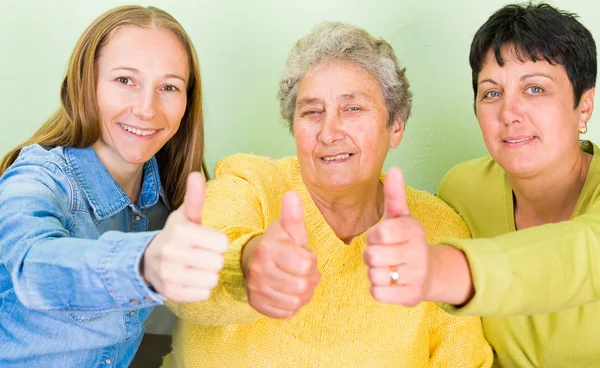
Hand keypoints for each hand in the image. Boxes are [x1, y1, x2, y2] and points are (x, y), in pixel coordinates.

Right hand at [142, 172, 228, 301]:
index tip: (205, 241)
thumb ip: (195, 198)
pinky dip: (200, 289)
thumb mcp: (186, 216)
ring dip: (208, 275)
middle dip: (213, 259)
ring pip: (212, 280)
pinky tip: (189, 279)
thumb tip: (196, 174)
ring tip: (195, 267)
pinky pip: (203, 294)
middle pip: (218, 262)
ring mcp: (168, 274)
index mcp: (179, 231)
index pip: (222, 243)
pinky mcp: (169, 293)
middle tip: (200, 255)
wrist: (147, 260)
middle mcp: (171, 252)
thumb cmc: (176, 236)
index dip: (217, 243)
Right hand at [242, 191, 320, 317]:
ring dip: (303, 293)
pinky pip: (286, 313)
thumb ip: (293, 215)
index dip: (311, 261)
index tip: (304, 256)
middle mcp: (258, 270)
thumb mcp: (287, 229)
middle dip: (310, 279)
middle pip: (303, 285)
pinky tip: (288, 291)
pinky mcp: (256, 304)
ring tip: (298, 281)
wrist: (253, 260)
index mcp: (267, 248)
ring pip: (296, 301)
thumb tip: (292, 195)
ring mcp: (255, 289)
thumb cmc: (277, 243)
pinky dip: (293, 305)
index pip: (306, 264)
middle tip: (304, 271)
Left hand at [363, 167, 431, 306]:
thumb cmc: (405, 241)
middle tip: (383, 254)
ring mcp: (417, 275)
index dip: (373, 236)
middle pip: (372, 256)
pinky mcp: (411, 296)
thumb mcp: (400, 217)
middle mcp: (418, 252)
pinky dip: (378, 289)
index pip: (379, 233)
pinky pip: (378, 294)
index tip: (380, 237)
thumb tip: (395, 167)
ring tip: (388, 268)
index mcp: (413, 230)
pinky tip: (390, 283)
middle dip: (371, 256)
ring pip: (374, 275)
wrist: (428, 273)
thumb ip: (394, 194)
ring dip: (374, 273)